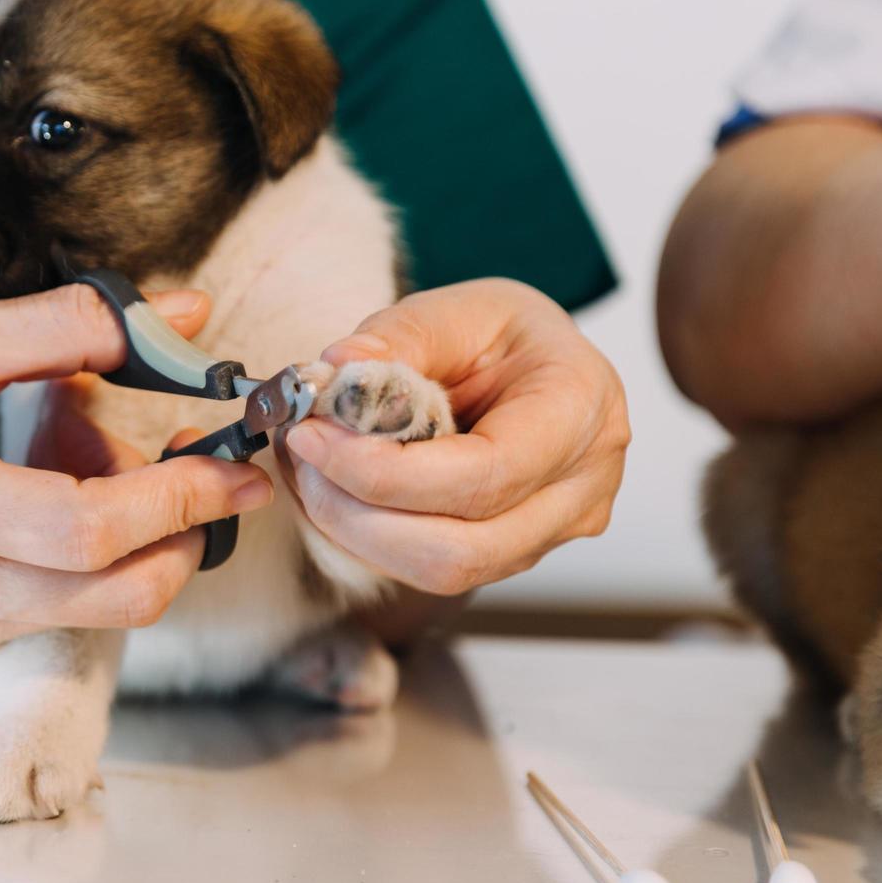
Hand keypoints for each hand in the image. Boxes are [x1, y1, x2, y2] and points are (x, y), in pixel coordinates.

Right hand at [0, 285, 271, 657]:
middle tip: (217, 468)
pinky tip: (65, 490)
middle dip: (192, 535)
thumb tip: (184, 313)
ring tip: (107, 455)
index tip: (238, 460)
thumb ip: (63, 328)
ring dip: (142, 540)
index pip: (89, 532)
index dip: (180, 499)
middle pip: (119, 596)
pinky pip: (61, 609)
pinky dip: (96, 557)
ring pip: (99, 607)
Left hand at [278, 278, 627, 597]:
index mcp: (579, 411)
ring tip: (312, 470)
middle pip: (458, 549)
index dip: (384, 473)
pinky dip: (368, 537)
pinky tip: (337, 491)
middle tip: (302, 457)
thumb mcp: (455, 310)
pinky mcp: (511, 553)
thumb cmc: (506, 335)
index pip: (482, 476)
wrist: (540, 365)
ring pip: (441, 572)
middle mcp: (579, 488)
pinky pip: (430, 568)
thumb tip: (334, 375)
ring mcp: (551, 532)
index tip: (314, 438)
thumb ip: (395, 338)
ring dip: (355, 531)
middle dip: (357, 513)